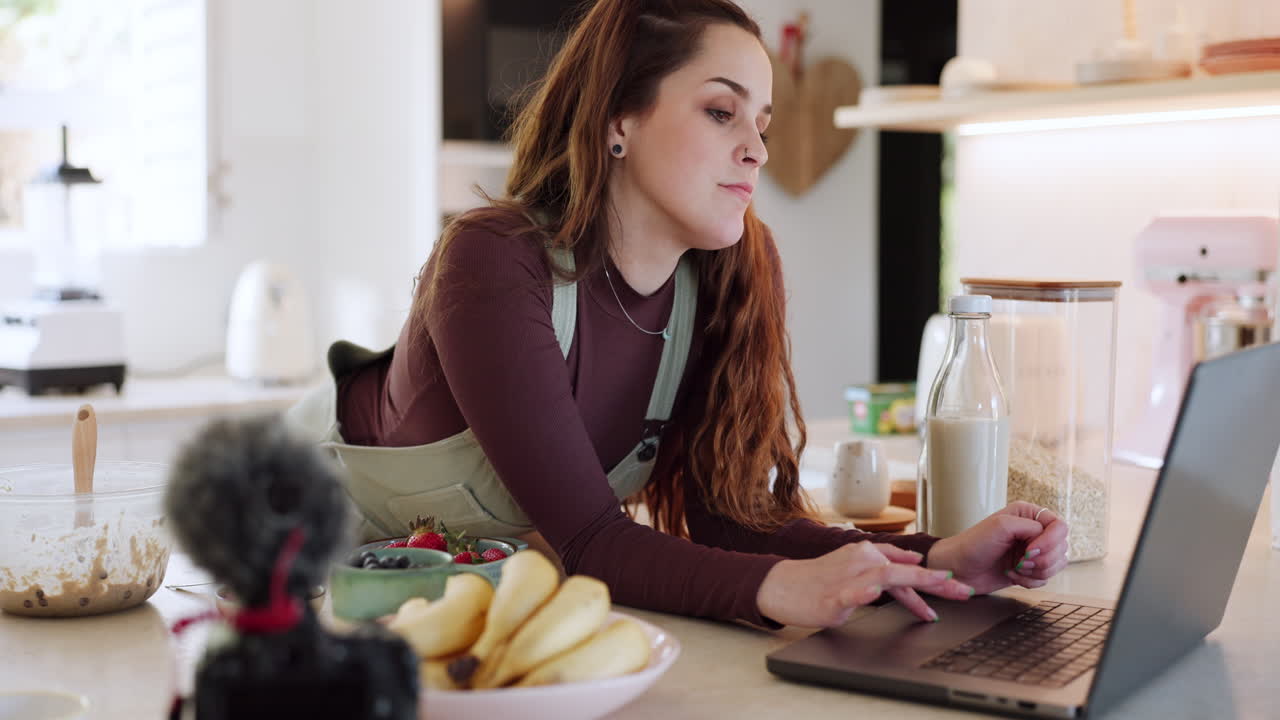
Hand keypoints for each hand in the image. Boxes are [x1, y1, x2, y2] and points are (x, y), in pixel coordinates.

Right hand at [756, 542, 974, 627]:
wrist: (782, 585)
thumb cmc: (818, 578)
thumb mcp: (854, 565)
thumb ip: (885, 562)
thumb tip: (916, 558)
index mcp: (867, 554)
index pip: (907, 566)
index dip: (935, 576)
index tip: (961, 585)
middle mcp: (861, 562)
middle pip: (905, 570)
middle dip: (937, 581)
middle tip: (963, 591)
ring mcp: (847, 579)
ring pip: (885, 577)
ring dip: (914, 583)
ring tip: (938, 585)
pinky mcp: (834, 597)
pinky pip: (853, 593)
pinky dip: (865, 592)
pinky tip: (875, 593)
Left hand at [925, 501, 1069, 595]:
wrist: (958, 569)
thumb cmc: (972, 545)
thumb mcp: (1000, 526)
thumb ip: (1030, 527)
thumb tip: (1047, 539)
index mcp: (1028, 515)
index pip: (1060, 526)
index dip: (1050, 542)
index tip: (1029, 550)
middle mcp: (1033, 532)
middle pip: (1062, 547)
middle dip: (1043, 560)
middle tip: (1020, 561)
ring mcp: (1032, 552)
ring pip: (1057, 565)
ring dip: (1037, 571)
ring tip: (1015, 567)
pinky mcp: (1029, 570)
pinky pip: (1046, 579)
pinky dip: (1030, 581)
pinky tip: (1012, 575)